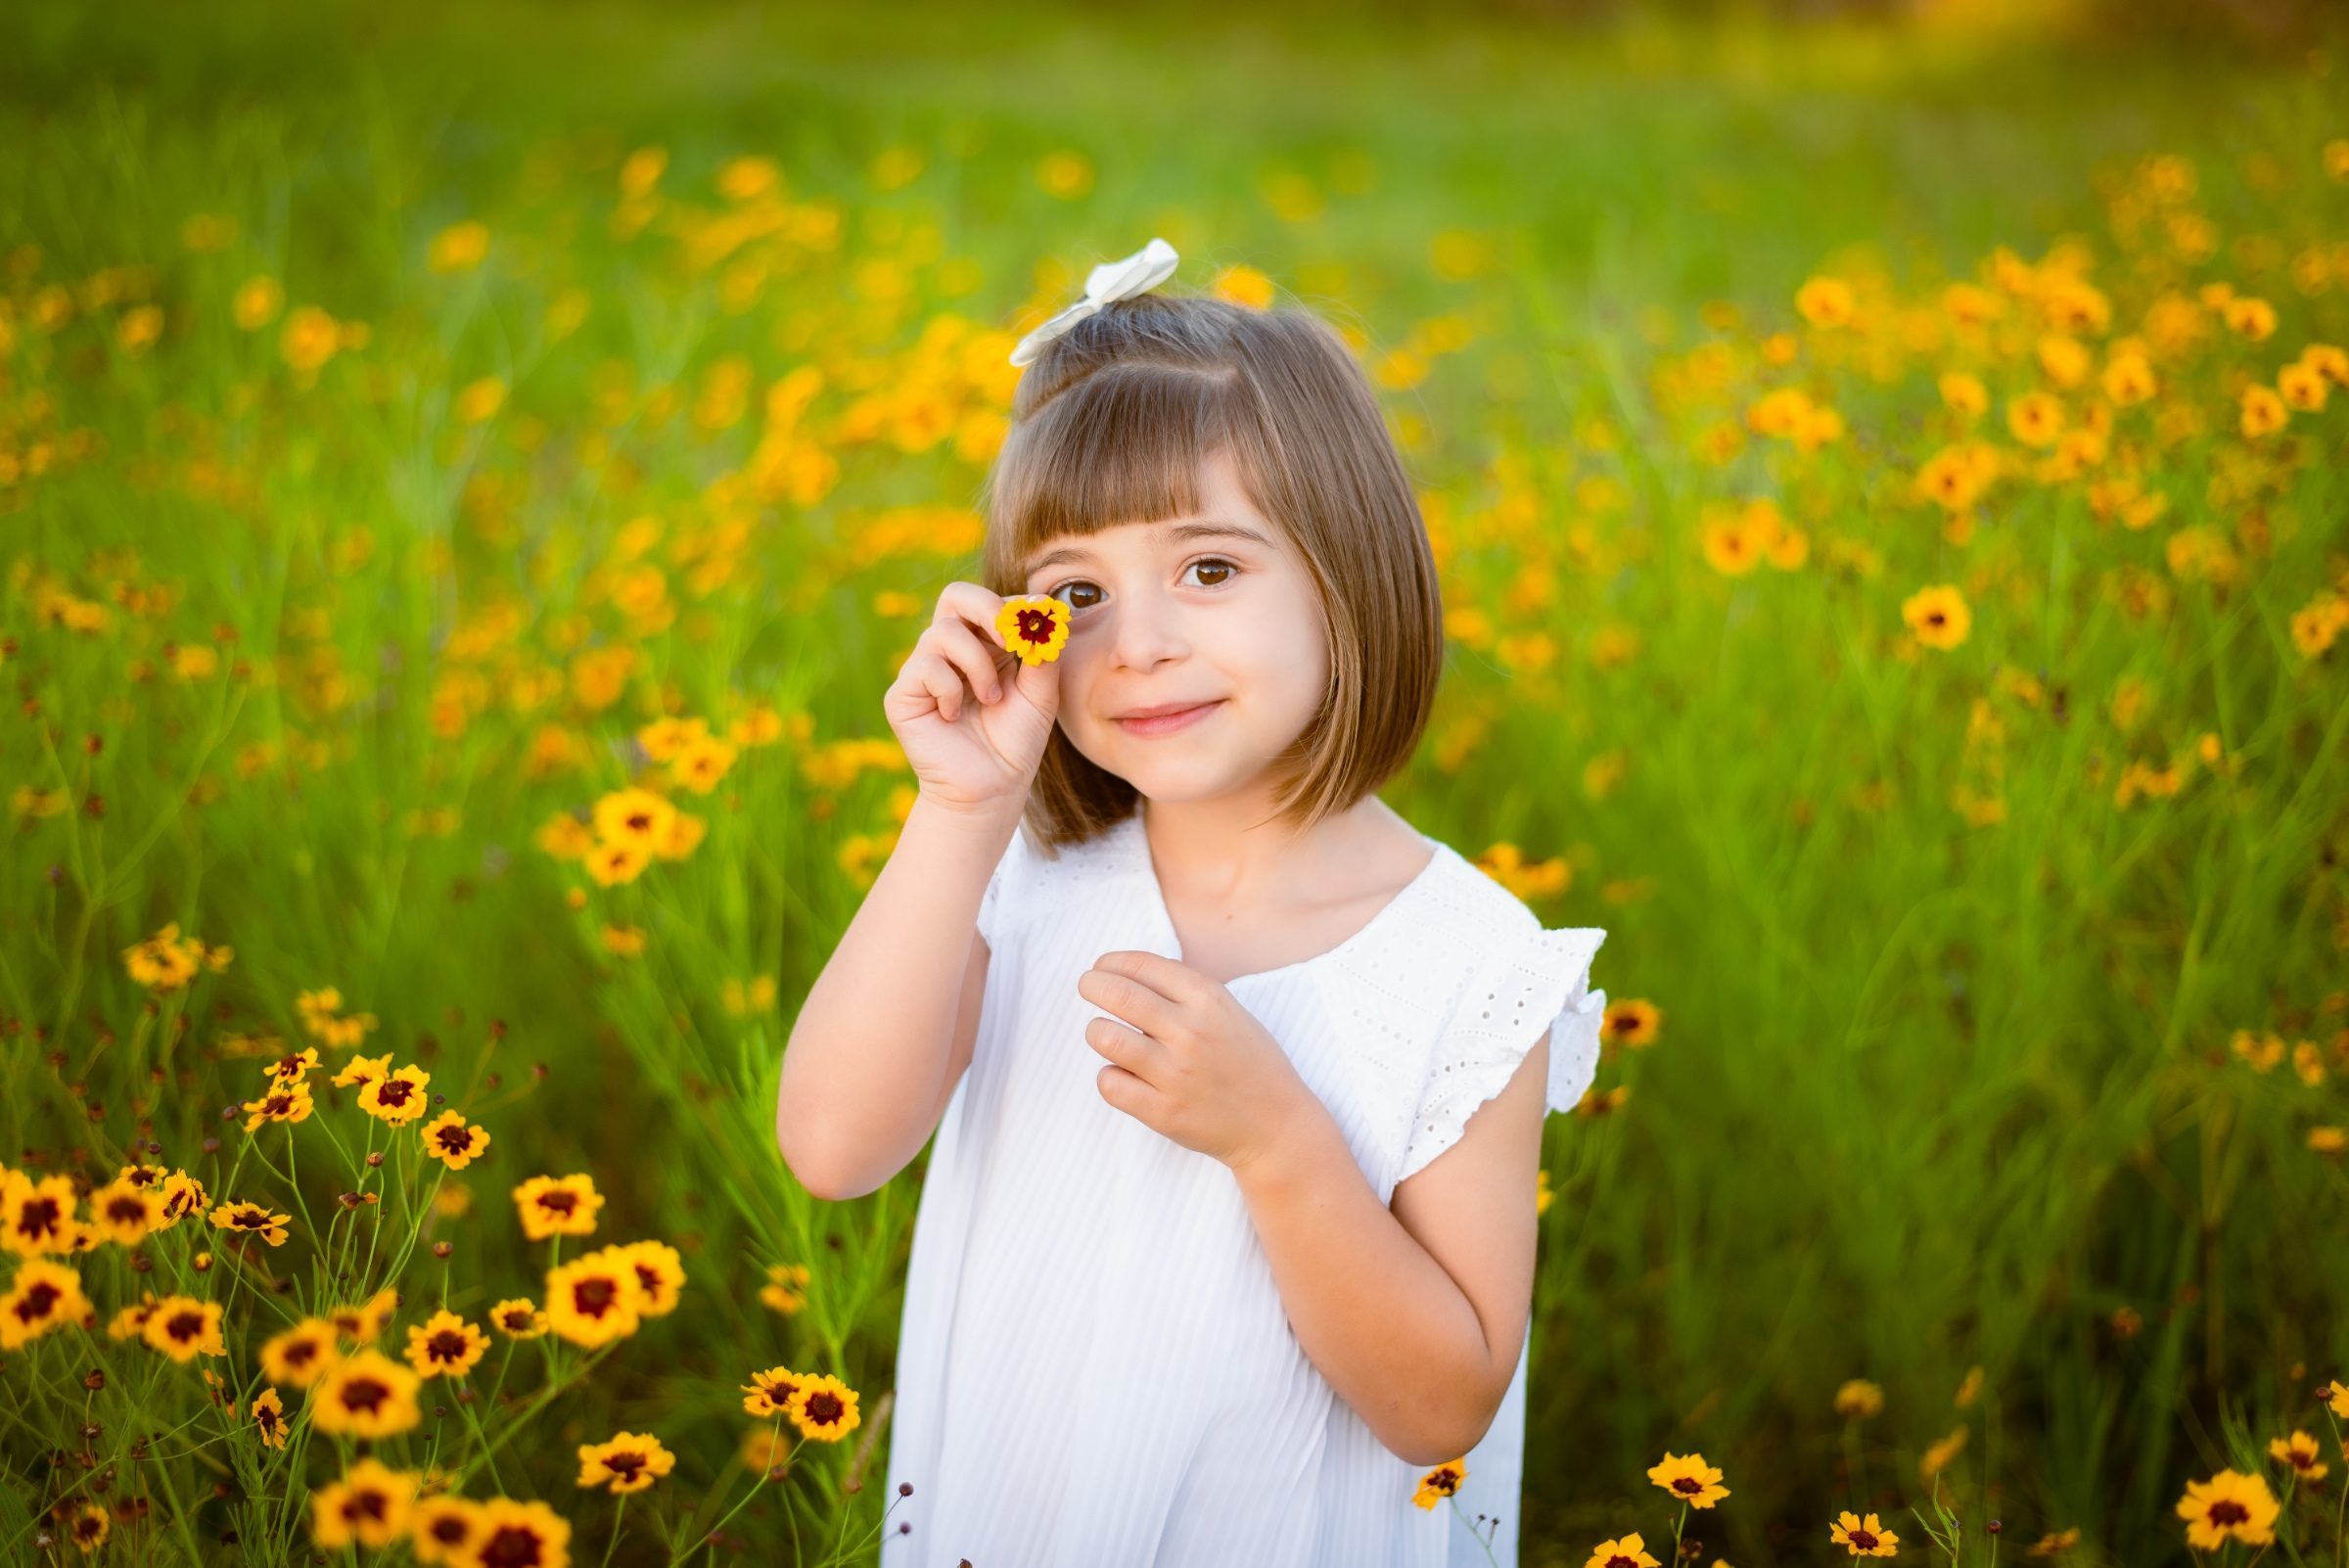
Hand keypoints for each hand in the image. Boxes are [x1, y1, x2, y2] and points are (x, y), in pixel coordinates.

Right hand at [882, 582, 1061, 819]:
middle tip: (1010, 639)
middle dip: (987, 608)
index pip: (991, 602)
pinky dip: (951, 689)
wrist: (992, 788)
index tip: (1041, 624)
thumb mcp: (1041, 692)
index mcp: (985, 644)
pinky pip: (926, 667)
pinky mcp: (903, 694)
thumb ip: (1043, 649)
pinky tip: (956, 715)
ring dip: (978, 664)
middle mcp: (952, 651)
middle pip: (956, 595)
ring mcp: (925, 670)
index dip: (1015, 606)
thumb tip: (1043, 606)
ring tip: (991, 699)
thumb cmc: (1016, 741)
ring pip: (943, 632)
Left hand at [1077, 951, 1319, 1171]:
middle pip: (1117, 993)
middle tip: (1088, 987)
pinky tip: (1124, 1075)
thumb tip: (1128, 971)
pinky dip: (1110, 1076)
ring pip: (1104, 1037)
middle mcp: (1190, 1032)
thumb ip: (1185, 991)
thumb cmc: (1249, 1063)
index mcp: (1209, 1000)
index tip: (1102, 968)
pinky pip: (1109, 1083)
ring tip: (1106, 1034)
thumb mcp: (1230, 1012)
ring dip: (1097, 1031)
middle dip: (1092, 984)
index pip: (1143, 965)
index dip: (1112, 962)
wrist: (1275, 1126)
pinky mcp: (1162, 1111)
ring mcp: (1175, 1073)